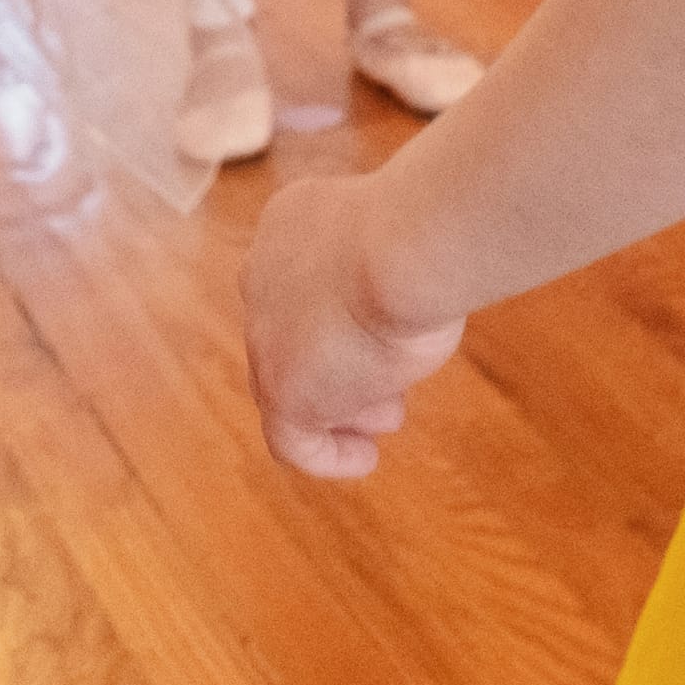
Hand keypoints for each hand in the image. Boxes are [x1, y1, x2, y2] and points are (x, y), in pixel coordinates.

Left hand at [244, 173, 465, 479]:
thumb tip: (405, 287)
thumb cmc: (421, 229)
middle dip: (337, 361)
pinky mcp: (281, 389)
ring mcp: (265, 335)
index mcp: (291, 226)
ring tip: (386, 417)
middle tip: (386, 376)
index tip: (380, 335)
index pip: (302, 282)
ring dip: (337, 403)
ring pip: (288, 383)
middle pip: (291, 334)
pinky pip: (290, 439)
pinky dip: (325, 454)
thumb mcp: (400, 235)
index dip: (340, 315)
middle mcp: (264, 276)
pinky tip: (362, 458)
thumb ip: (386, 258)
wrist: (400, 247)